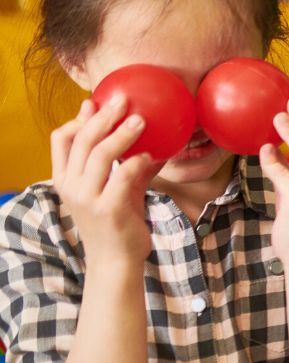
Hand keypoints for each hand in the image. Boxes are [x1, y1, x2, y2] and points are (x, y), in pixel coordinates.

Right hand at [51, 95, 159, 265]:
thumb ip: (125, 166)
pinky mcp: (109, 209)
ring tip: (141, 120)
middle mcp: (71, 186)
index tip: (96, 103)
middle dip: (103, 116)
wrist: (116, 262)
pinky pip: (123, 177)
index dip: (78, 118)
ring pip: (100, 154)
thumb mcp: (117, 190)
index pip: (61, 139)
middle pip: (82, 140)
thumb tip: (146, 141)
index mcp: (65, 179)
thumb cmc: (117, 223)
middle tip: (123, 100)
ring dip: (122, 134)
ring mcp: (87, 198)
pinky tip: (152, 156)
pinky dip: (137, 162)